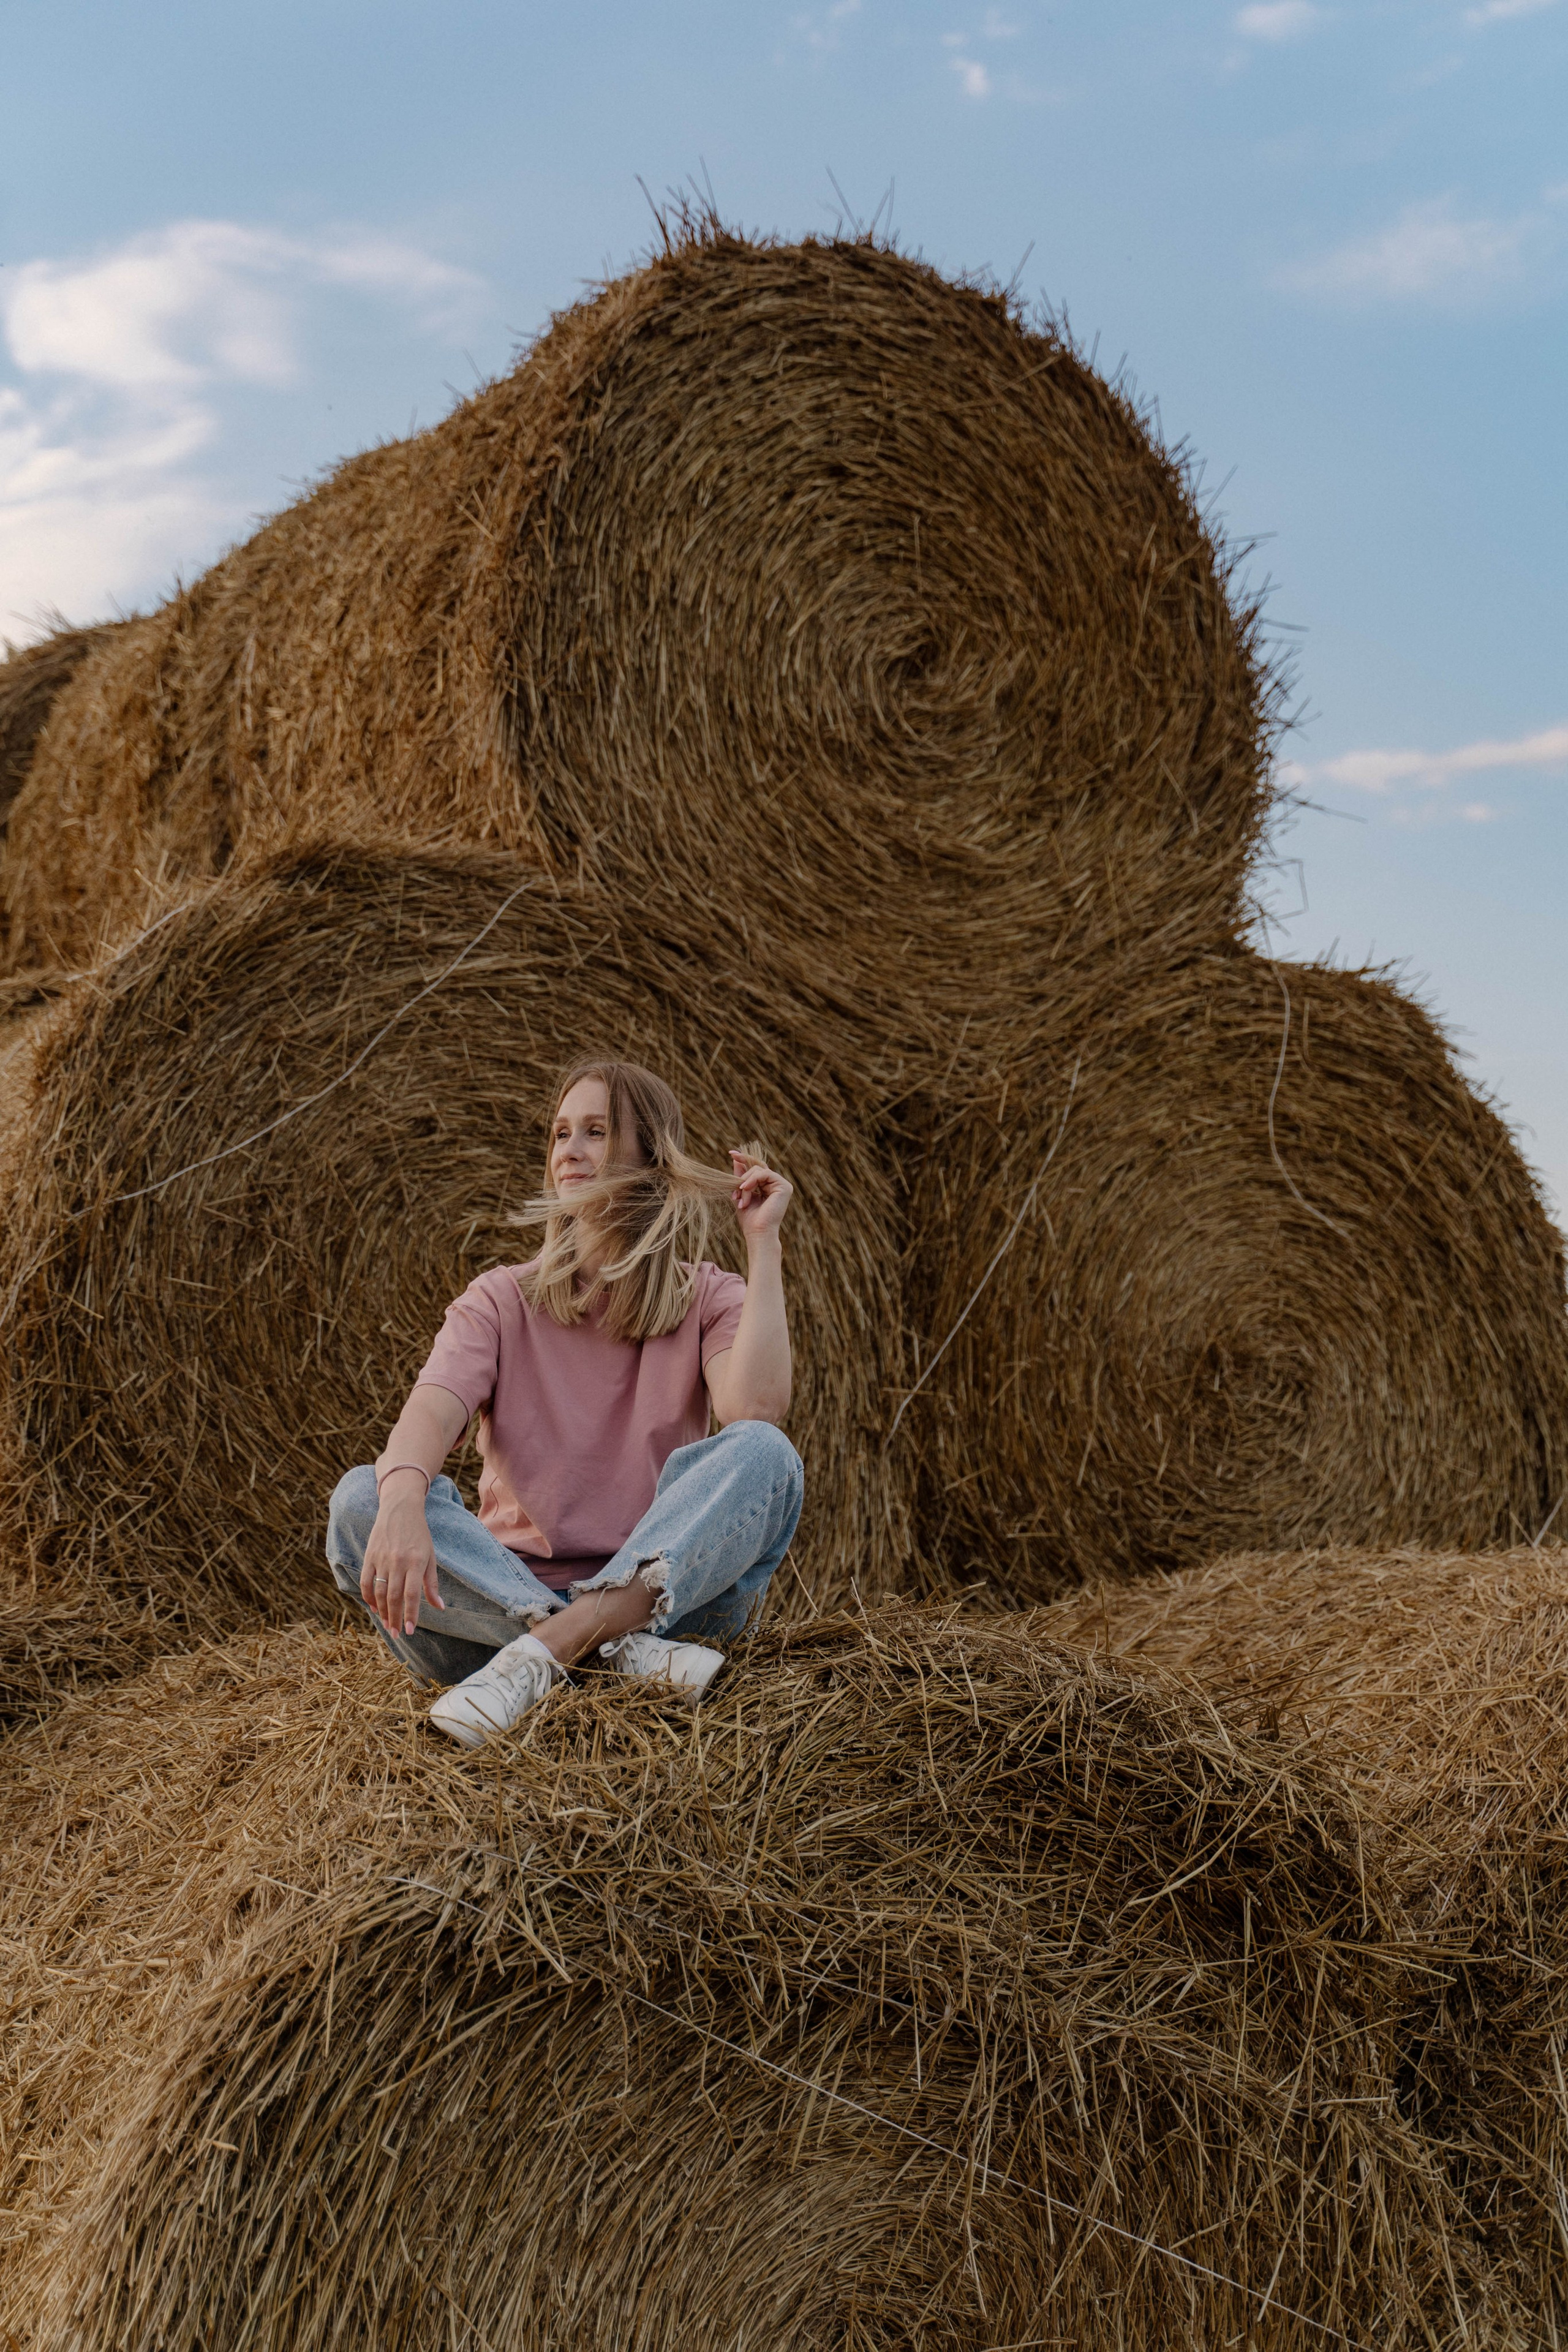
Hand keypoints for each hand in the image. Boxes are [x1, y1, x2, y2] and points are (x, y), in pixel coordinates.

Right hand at [361, 1481, 443, 1638]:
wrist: (400, 1508)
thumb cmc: (419, 1534)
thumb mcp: (431, 1556)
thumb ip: (432, 1583)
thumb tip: (439, 1607)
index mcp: (416, 1562)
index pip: (412, 1595)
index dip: (410, 1615)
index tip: (409, 1631)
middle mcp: (398, 1562)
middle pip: (394, 1597)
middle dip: (395, 1618)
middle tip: (396, 1634)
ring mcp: (381, 1559)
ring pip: (379, 1592)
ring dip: (382, 1612)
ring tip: (387, 1625)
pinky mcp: (369, 1556)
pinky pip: (365, 1581)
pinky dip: (368, 1597)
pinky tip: (374, 1608)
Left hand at [730, 1150, 791, 1246]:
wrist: (757, 1233)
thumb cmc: (749, 1218)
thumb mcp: (741, 1193)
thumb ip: (740, 1177)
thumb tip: (735, 1159)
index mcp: (768, 1186)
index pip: (756, 1167)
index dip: (744, 1158)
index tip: (731, 1153)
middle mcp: (776, 1184)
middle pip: (757, 1166)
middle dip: (742, 1176)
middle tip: (734, 1191)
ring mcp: (782, 1184)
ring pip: (758, 1170)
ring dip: (745, 1183)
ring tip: (739, 1197)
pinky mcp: (785, 1187)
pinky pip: (765, 1174)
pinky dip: (752, 1180)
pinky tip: (745, 1189)